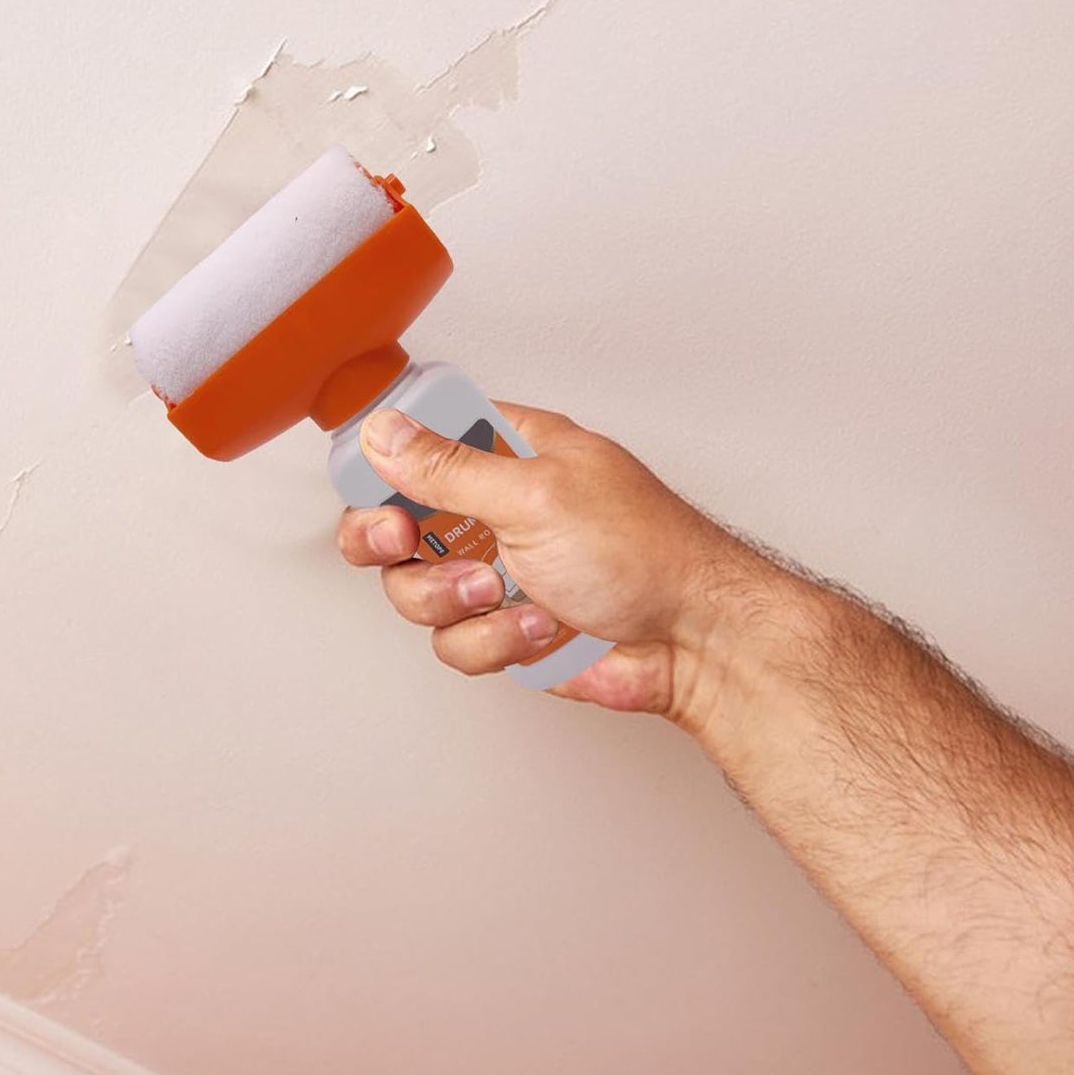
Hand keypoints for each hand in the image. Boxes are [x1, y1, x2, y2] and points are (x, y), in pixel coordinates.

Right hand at [336, 402, 779, 726]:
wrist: (693, 643)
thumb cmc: (645, 553)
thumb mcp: (536, 494)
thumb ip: (450, 467)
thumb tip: (385, 431)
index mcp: (506, 453)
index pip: (415, 444)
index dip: (381, 469)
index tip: (380, 495)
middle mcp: (494, 508)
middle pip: (393, 522)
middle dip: (392, 543)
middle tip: (407, 544)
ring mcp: (496, 570)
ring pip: (414, 590)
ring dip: (453, 599)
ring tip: (502, 591)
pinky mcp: (503, 628)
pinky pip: (453, 641)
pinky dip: (494, 640)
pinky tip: (540, 627)